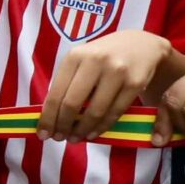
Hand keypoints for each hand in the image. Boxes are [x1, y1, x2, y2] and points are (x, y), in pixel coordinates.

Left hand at [40, 29, 172, 140]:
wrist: (141, 45)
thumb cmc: (103, 56)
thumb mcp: (81, 60)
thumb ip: (67, 83)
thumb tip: (50, 117)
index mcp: (75, 56)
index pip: (56, 93)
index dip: (48, 117)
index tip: (43, 134)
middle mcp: (95, 62)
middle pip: (72, 103)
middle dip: (63, 125)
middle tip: (59, 138)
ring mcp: (117, 72)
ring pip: (95, 111)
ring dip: (82, 130)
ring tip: (75, 138)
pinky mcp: (135, 83)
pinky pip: (115, 112)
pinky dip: (102, 127)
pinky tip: (93, 133)